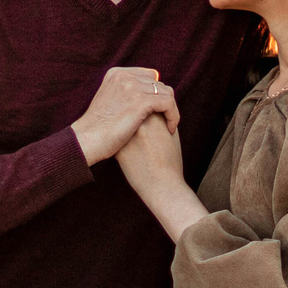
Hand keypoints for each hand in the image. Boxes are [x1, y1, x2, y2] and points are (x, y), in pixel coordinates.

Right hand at [71, 67, 178, 164]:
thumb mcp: (109, 102)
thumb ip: (125, 94)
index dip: (156, 94)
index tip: (158, 112)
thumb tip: (146, 95)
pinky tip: (170, 130)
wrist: (87, 141)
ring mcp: (132, 87)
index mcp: (116, 73)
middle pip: (160, 84)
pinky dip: (173, 116)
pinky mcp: (141, 101)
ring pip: (167, 93)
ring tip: (169, 126)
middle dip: (164, 103)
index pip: (150, 76)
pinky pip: (169, 103)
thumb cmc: (98, 129)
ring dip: (171, 111)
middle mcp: (125, 76)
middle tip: (165, 121)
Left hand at [114, 113, 207, 240]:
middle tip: (146, 134)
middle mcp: (138, 123)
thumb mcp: (170, 132)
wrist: (162, 185)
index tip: (154, 126)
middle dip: (135, 115)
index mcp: (154, 118)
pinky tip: (131, 151)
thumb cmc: (170, 160)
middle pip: (132, 109)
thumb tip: (151, 106)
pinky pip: (116, 135)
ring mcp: (126, 135)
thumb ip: (160, 115)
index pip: (146, 102)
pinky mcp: (117, 147)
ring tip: (139, 143)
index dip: (149, 111)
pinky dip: (121, 138)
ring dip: (127, 125)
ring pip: (123, 121)